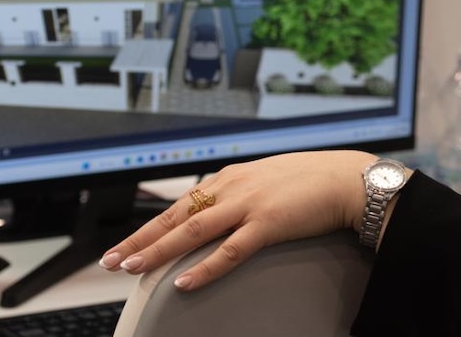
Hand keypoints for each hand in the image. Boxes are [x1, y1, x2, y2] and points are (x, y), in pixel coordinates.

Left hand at [98, 149, 376, 290]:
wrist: (350, 178)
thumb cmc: (316, 181)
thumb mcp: (270, 180)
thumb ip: (245, 194)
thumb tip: (224, 213)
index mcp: (232, 177)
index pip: (180, 204)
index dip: (150, 225)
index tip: (126, 243)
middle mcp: (233, 187)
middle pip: (175, 217)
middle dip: (139, 239)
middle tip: (110, 260)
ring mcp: (249, 204)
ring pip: (192, 231)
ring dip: (158, 250)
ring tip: (131, 267)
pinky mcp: (269, 223)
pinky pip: (230, 251)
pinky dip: (205, 268)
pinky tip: (185, 282)